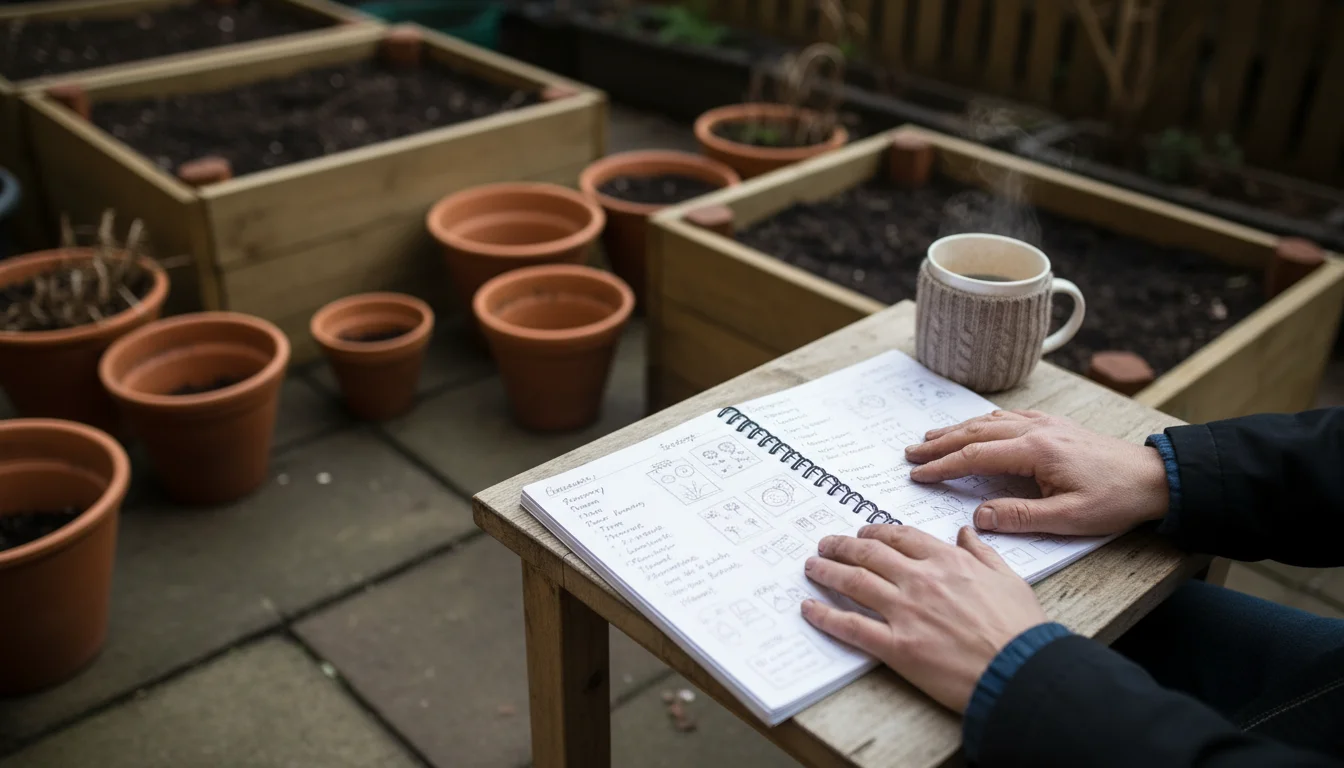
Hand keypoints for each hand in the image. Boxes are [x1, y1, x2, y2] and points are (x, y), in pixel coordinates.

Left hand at [801, 526, 1046, 712]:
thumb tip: (965, 533)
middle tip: (826, 544)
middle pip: (869, 553)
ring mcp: (905, 612)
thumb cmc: (1021, 630)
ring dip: (827, 571)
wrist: (1020, 671)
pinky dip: (825, 616)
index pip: (901, 537)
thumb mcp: (1009, 579)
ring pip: (854, 582)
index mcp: (947, 562)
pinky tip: (809, 609)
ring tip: (811, 566)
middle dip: (843, 545)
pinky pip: (852, 626)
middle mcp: (920, 580)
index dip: (876, 531)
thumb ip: (983, 553)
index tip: (863, 531)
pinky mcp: (896, 646)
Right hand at [903, 410, 1168, 535]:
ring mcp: (1044, 424)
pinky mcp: (1053, 426)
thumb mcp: (1069, 519)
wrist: (1155, 477)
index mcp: (1035, 451)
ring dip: (956, 430)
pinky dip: (981, 422)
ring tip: (930, 439)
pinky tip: (973, 426)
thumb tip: (978, 517)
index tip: (918, 474)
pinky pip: (1007, 418)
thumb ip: (1021, 517)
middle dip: (939, 444)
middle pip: (975, 433)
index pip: (976, 456)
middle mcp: (1035, 430)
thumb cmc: (1116, 499)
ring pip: (988, 422)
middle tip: (910, 453)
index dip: (943, 466)